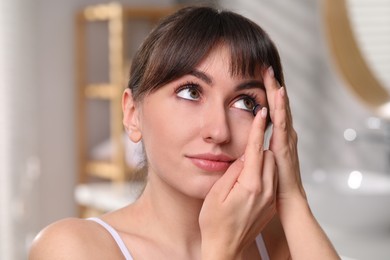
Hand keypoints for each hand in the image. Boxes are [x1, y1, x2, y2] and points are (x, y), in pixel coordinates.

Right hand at [199, 106, 276, 258]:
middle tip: (255, 130)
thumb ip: (233, 172)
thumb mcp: (216, 194)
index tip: (261, 112)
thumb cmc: (214, 223)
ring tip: (252, 152)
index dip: (258, 129)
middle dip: (261, 142)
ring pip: (272, 167)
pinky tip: (253, 172)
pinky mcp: (269, 204)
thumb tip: (244, 156)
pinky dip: (265, 170)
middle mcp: (265, 190)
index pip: (256, 149)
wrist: (225, 248)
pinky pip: (272, 179)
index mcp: (250, 186)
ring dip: (263, 156)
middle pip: (269, 156)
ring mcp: (269, 198)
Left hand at [263, 67, 305, 206]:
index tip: (257, 75)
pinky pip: (281, 125)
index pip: (271, 110)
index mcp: (277, 136)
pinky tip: (277, 95)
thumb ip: (251, 149)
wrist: (285, 202)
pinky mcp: (284, 148)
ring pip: (281, 110)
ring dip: (276, 91)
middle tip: (265, 65)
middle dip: (271, 86)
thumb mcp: (258, 161)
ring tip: (271, 73)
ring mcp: (286, 140)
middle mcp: (284, 134)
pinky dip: (280, 109)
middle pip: (277, 105)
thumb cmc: (271, 183)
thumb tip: (240, 141)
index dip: (265, 93)